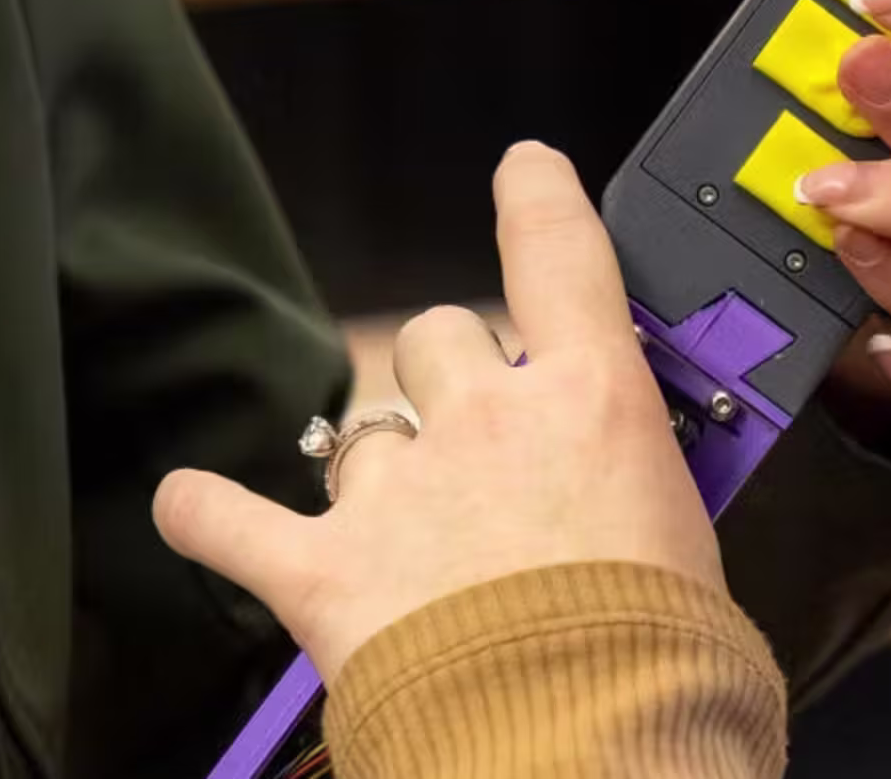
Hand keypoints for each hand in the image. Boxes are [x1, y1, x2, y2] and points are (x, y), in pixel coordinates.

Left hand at [153, 144, 722, 678]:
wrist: (584, 745)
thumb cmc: (660, 655)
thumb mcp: (694, 533)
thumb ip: (646, 479)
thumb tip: (629, 489)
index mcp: (592, 398)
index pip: (558, 251)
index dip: (536, 195)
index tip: (522, 169)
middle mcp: (488, 420)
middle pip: (441, 334)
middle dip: (453, 372)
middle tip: (482, 438)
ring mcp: (398, 492)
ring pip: (362, 428)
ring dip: (379, 462)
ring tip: (406, 529)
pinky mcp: (323, 572)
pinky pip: (232, 521)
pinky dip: (211, 515)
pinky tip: (196, 509)